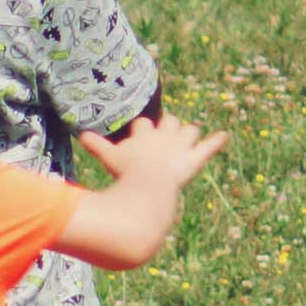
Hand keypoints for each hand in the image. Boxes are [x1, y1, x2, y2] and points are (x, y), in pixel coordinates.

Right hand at [78, 110, 227, 195]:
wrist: (148, 185)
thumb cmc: (126, 172)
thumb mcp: (109, 158)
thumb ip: (96, 146)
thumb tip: (80, 135)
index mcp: (145, 133)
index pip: (144, 123)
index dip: (142, 128)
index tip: (140, 133)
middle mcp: (165, 135)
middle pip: (170, 121)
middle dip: (168, 126)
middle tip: (165, 136)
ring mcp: (181, 147)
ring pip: (190, 130)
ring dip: (189, 134)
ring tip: (188, 138)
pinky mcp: (194, 159)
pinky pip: (208, 146)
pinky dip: (217, 141)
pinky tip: (225, 136)